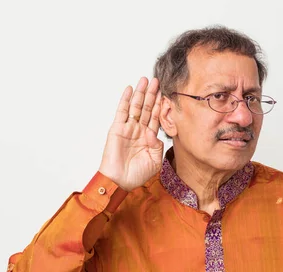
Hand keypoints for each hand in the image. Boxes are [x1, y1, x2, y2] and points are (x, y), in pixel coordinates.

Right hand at [99, 77, 163, 191]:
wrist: (120, 181)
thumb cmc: (137, 175)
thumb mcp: (155, 161)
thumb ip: (158, 146)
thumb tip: (154, 132)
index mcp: (149, 138)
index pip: (156, 117)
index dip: (160, 105)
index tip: (165, 93)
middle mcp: (139, 131)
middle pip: (146, 108)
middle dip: (152, 94)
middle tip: (157, 80)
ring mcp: (128, 128)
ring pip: (136, 107)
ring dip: (141, 93)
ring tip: (145, 80)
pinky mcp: (117, 128)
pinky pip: (122, 111)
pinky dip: (126, 100)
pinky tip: (130, 89)